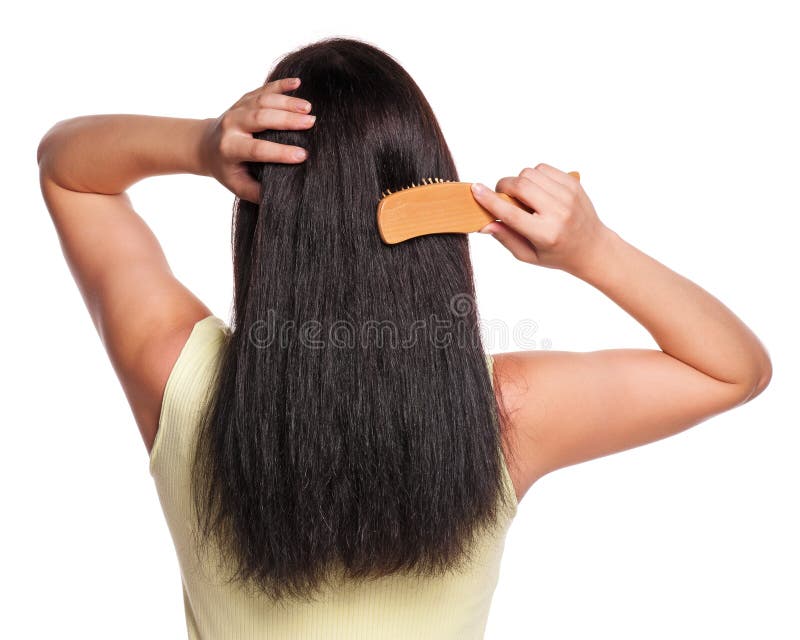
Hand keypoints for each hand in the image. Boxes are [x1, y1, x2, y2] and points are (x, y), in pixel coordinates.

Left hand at [198, 77, 315, 203]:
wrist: (206, 145)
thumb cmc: (227, 169)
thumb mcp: (237, 185)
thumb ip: (256, 192)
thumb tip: (280, 199)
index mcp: (230, 148)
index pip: (257, 149)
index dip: (280, 152)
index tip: (303, 155)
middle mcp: (232, 125)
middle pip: (260, 118)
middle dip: (286, 119)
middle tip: (312, 122)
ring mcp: (237, 109)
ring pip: (262, 100)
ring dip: (287, 102)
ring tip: (308, 108)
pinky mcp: (244, 98)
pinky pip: (263, 89)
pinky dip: (280, 85)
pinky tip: (298, 83)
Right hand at [472, 163, 611, 274]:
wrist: (592, 247)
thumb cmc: (557, 254)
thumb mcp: (528, 255)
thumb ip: (505, 238)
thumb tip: (484, 224)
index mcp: (545, 234)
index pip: (511, 213)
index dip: (490, 200)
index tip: (475, 189)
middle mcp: (558, 212)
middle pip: (519, 185)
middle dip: (503, 187)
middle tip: (502, 196)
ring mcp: (568, 195)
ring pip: (530, 173)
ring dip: (519, 182)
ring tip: (524, 197)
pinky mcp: (573, 183)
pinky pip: (543, 168)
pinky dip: (534, 176)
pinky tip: (537, 191)